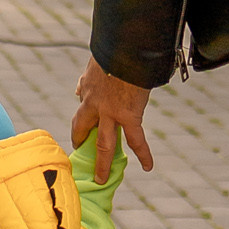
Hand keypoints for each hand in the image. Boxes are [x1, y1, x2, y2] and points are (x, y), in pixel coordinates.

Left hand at [71, 57, 154, 182]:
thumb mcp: (97, 64)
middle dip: (81, 143)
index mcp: (88, 90)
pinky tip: (148, 166)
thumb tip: (80, 88)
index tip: (81, 132)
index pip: (81, 110)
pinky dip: (143, 154)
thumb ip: (90, 77)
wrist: (126, 48)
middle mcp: (94, 103)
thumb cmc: (115, 51)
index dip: (80, 123)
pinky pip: (136, 140)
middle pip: (82, 128)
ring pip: (103, 145)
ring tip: (102, 179)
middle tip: (80, 155)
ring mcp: (110, 112)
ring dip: (102, 163)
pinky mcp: (128, 116)